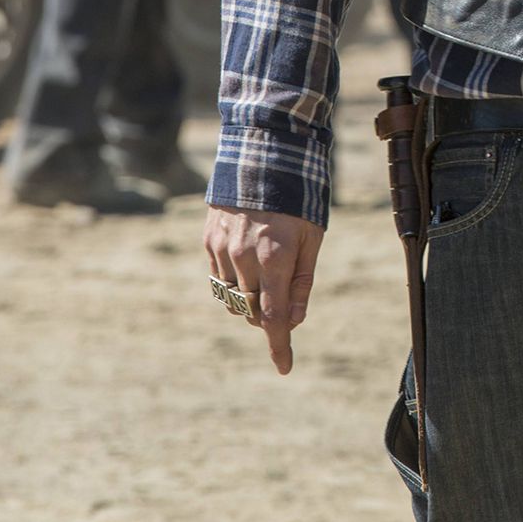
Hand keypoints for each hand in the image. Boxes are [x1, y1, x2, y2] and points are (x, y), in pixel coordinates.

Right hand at [203, 204, 323, 373]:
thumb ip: (302, 280)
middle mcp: (245, 257)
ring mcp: (223, 249)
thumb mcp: (313, 237)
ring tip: (266, 276)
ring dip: (249, 301)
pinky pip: (218, 277)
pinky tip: (247, 263)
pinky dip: (233, 282)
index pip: (273, 317)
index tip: (285, 367)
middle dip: (267, 317)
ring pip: (232, 298)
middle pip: (252, 311)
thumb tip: (294, 320)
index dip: (278, 346)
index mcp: (276, 258)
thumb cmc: (299, 197)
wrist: (263, 153)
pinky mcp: (209, 240)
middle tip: (283, 302)